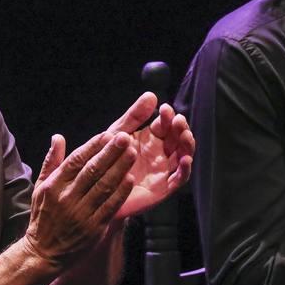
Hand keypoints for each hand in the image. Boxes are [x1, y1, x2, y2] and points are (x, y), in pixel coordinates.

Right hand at [23, 130, 136, 267]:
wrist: (43, 253)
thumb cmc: (43, 216)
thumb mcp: (40, 187)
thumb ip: (51, 161)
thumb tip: (58, 137)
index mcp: (54, 186)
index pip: (75, 161)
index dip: (93, 146)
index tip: (107, 134)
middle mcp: (67, 198)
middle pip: (92, 171)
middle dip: (110, 153)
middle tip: (125, 137)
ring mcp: (81, 214)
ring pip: (104, 187)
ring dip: (120, 168)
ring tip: (132, 153)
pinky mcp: (94, 228)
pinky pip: (110, 206)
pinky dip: (121, 192)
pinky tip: (130, 178)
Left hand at [101, 92, 194, 218]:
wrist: (97, 190)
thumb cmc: (107, 160)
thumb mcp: (118, 134)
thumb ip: (134, 116)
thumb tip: (151, 94)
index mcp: (151, 139)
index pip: (166, 125)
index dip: (168, 117)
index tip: (165, 109)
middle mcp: (160, 154)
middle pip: (178, 139)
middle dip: (181, 128)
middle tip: (177, 120)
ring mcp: (163, 171)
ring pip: (183, 156)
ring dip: (187, 145)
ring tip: (184, 135)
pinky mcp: (163, 188)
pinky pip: (179, 179)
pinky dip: (185, 170)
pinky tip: (185, 159)